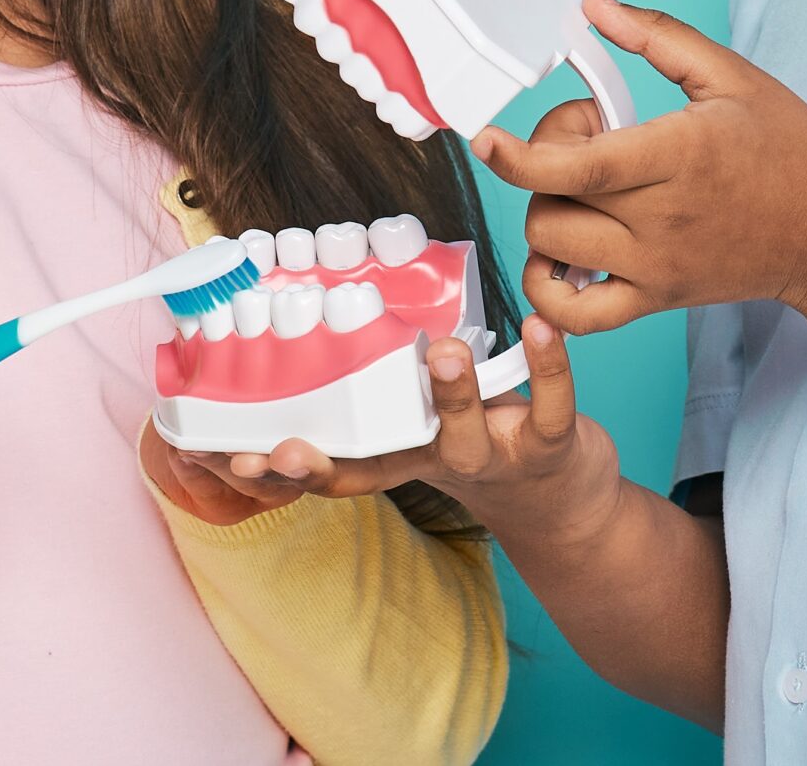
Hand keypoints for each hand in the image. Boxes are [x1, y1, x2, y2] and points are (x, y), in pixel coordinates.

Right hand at [177, 317, 621, 539]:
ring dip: (453, 393)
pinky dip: (549, 366)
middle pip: (380, 465)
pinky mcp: (553, 448)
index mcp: (399, 454)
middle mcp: (438, 463)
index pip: (330, 471)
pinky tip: (540, 326)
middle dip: (329, 461)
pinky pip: (552, 408)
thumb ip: (377, 381)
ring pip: (465, 437)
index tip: (237, 457)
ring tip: (445, 349)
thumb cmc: (484, 441)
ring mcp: (496, 459)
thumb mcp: (425, 424)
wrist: (569, 506)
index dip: (282, 472)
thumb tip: (305, 301)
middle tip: (292, 442)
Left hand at [477, 0, 806, 332]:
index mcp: (678, 156)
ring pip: (554, 251)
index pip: (577, 167)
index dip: (519, 156)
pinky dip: (550, 290)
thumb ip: (657, 37)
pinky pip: (579, 316)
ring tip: (585, 186)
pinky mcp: (656, 298)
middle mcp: (660, 219)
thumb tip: (594, 5)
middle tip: (587, 135)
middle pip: (552, 202)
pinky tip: (563, 254)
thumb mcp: (733, 76)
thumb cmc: (792, 151)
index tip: (486, 139)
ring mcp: (655, 266)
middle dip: (544, 158)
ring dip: (545, 211)